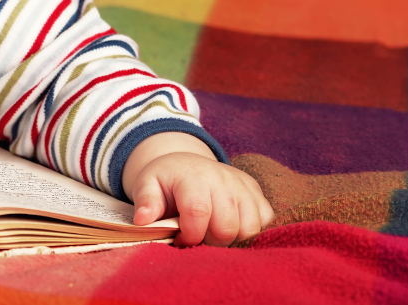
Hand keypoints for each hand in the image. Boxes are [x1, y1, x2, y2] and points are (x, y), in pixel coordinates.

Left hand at [122, 132, 273, 246]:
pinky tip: (230, 227)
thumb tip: (142, 221)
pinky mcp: (257, 193)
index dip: (190, 236)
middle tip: (196, 238)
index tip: (180, 240)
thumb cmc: (166, 180)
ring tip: (211, 233)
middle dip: (210, 242)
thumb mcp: (147, 184)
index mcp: (194, 177)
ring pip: (249, 229)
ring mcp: (243, 185)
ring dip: (231, 240)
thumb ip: (146, 202)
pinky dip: (250, 232)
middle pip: (227, 226)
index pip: (199, 212)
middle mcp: (223, 178)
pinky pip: (265, 222)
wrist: (185, 164)